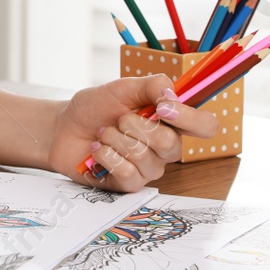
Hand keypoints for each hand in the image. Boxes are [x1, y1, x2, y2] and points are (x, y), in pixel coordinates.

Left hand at [48, 74, 217, 192]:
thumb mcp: (122, 88)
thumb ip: (150, 86)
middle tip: (118, 119)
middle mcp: (166, 148)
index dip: (190, 118)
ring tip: (103, 133)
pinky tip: (97, 150)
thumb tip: (173, 95)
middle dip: (135, 126)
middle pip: (172, 145)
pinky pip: (128, 173)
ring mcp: (149, 168)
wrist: (63, 127)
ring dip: (115, 139)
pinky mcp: (131, 184)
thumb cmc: (95, 107)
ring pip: (144, 157)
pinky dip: (106, 155)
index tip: (163, 108)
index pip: (205, 126)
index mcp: (171, 122)